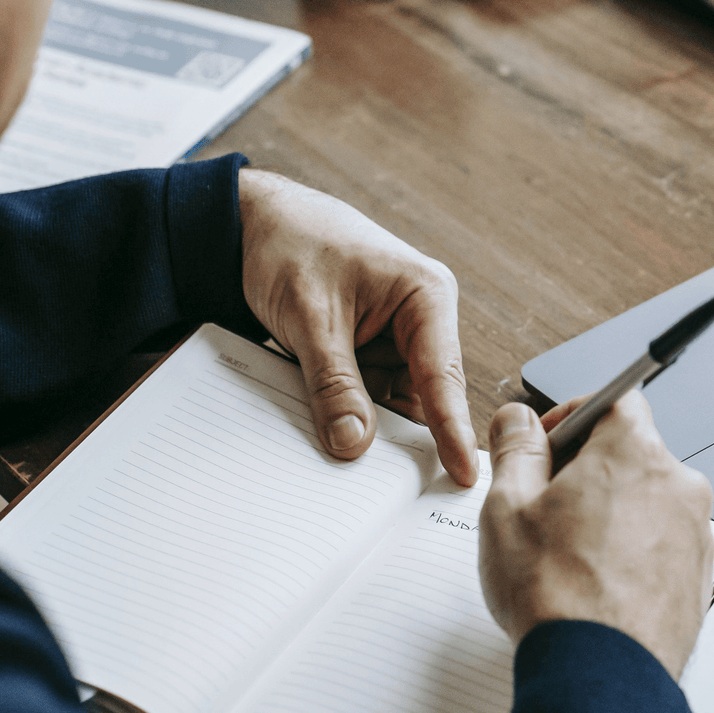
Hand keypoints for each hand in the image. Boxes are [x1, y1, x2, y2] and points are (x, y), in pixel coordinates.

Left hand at [238, 169, 476, 484]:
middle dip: (402, 437)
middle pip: (423, 396)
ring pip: (391, 402)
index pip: (443, 375)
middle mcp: (421, 319)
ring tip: (348, 459)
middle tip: (393, 489)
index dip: (452, 429)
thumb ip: (334, 383)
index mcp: (426, 295)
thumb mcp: (310, 317)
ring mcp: (395, 338)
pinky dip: (347, 414)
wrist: (252, 223)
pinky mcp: (369, 352)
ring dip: (368, 426)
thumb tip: (354, 443)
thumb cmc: (292, 243)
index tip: (461, 475)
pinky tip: (330, 432)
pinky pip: (366, 396)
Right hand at [479, 393, 713, 676]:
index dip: (572, 415)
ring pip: (647, 502)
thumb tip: (518, 420)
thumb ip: (515, 449)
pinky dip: (634, 553)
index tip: (547, 443)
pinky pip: (663, 545)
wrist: (602, 676)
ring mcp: (696, 532)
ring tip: (569, 558)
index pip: (614, 399)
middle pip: (631, 454)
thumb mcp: (507, 508)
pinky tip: (598, 585)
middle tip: (545, 509)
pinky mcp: (701, 576)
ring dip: (612, 515)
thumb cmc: (557, 595)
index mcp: (635, 452)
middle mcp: (679, 484)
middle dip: (587, 471)